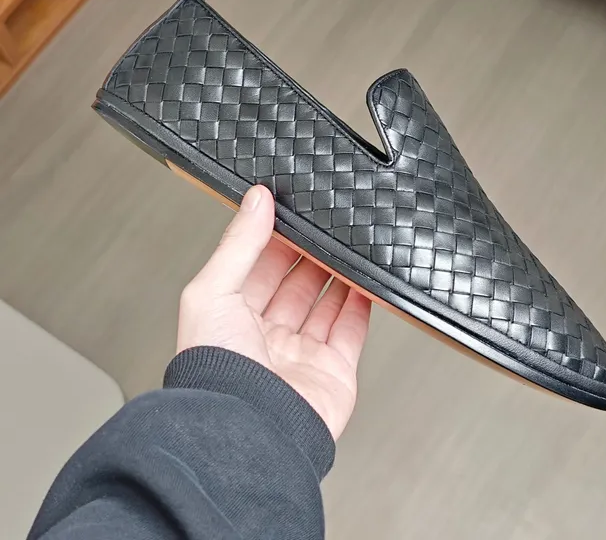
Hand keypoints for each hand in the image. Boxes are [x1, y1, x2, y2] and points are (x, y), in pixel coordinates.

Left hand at [177, 185, 371, 438]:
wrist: (249, 431)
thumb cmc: (216, 373)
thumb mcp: (213, 291)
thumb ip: (238, 244)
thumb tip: (255, 200)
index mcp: (231, 317)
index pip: (260, 268)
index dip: (276, 240)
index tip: (292, 211)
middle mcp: (266, 336)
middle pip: (296, 283)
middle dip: (310, 255)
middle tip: (325, 226)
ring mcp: (301, 354)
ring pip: (326, 303)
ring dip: (338, 274)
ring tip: (350, 245)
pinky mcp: (333, 370)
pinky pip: (352, 329)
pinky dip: (362, 304)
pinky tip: (367, 281)